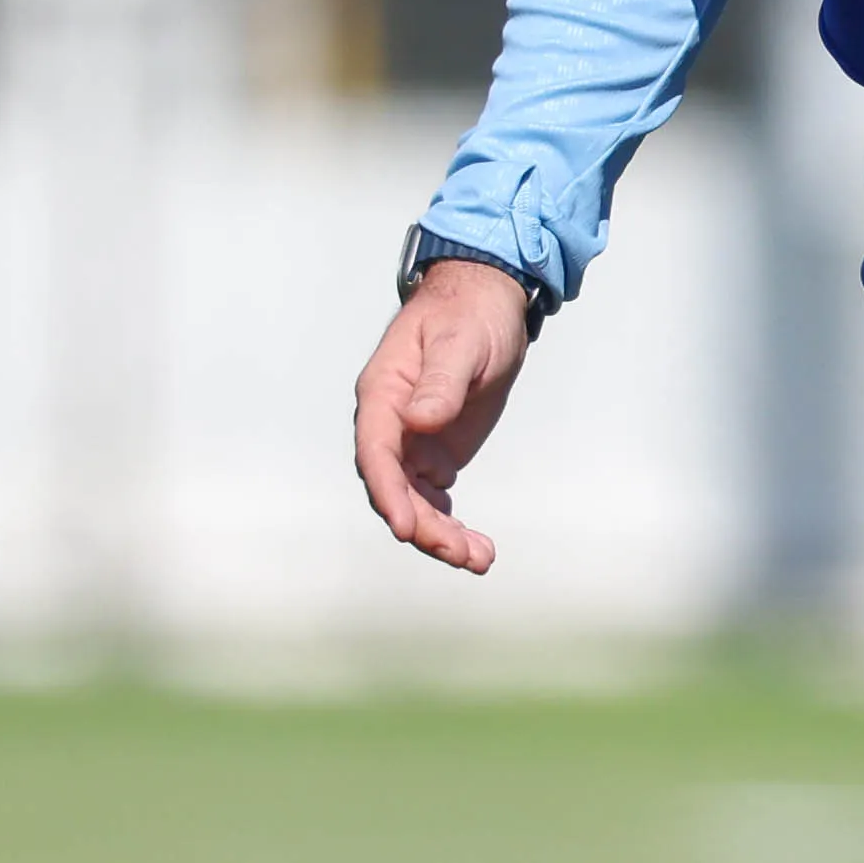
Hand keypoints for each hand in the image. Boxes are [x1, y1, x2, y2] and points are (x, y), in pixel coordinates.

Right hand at [352, 258, 541, 576]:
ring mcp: (412, 442)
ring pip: (415, 501)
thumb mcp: (461, 342)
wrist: (487, 302)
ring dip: (441, 534)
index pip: (376, 452)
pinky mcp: (435, 453)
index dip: (388, 492)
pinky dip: (452, 524)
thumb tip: (420, 420)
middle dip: (423, 525)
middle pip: (394, 488)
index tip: (406, 526)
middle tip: (460, 553)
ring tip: (479, 559)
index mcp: (384, 394)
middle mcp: (391, 424)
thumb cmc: (470, 314)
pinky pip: (434, 499)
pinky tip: (477, 548)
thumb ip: (441, 382)